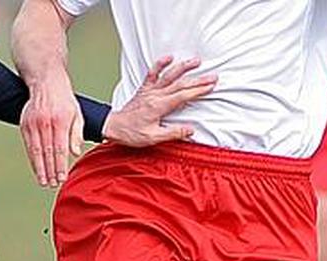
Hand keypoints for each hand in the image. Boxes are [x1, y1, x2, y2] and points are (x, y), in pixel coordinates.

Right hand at [20, 76, 83, 187]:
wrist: (46, 81)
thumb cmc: (65, 100)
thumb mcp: (77, 114)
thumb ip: (76, 134)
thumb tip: (74, 153)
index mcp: (60, 121)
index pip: (60, 149)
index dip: (60, 166)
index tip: (62, 178)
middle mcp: (45, 123)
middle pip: (47, 152)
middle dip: (50, 171)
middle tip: (53, 184)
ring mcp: (33, 123)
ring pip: (36, 151)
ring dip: (40, 168)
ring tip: (44, 181)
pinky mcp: (25, 124)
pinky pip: (28, 145)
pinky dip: (32, 159)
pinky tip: (36, 168)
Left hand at [102, 56, 217, 146]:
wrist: (113, 126)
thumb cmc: (131, 133)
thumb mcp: (153, 138)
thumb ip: (172, 133)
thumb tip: (190, 130)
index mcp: (159, 107)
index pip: (183, 96)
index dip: (198, 91)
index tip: (211, 86)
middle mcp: (155, 95)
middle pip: (180, 84)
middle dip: (198, 80)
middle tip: (213, 76)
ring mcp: (150, 91)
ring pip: (169, 75)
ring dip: (183, 67)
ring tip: (196, 61)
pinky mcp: (144, 89)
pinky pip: (152, 73)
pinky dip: (160, 64)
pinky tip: (169, 57)